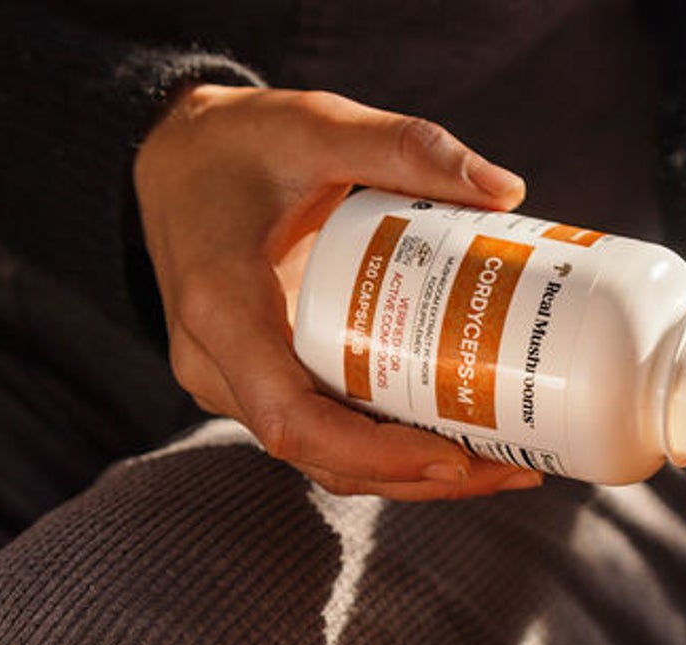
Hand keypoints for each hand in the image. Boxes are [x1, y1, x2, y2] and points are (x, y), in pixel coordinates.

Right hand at [134, 85, 542, 499]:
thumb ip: (404, 145)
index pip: (293, 420)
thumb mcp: (316, 125)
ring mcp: (235, 387)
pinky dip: (391, 452)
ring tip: (504, 467)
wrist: (172, 157)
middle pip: (324, 457)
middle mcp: (217, 367)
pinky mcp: (262, 389)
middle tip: (512, 470)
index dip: (375, 455)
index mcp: (221, 310)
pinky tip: (460, 442)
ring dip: (414, 477)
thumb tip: (506, 189)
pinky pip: (327, 437)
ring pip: (328, 460)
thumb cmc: (238, 142)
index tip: (454, 458)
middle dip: (420, 477)